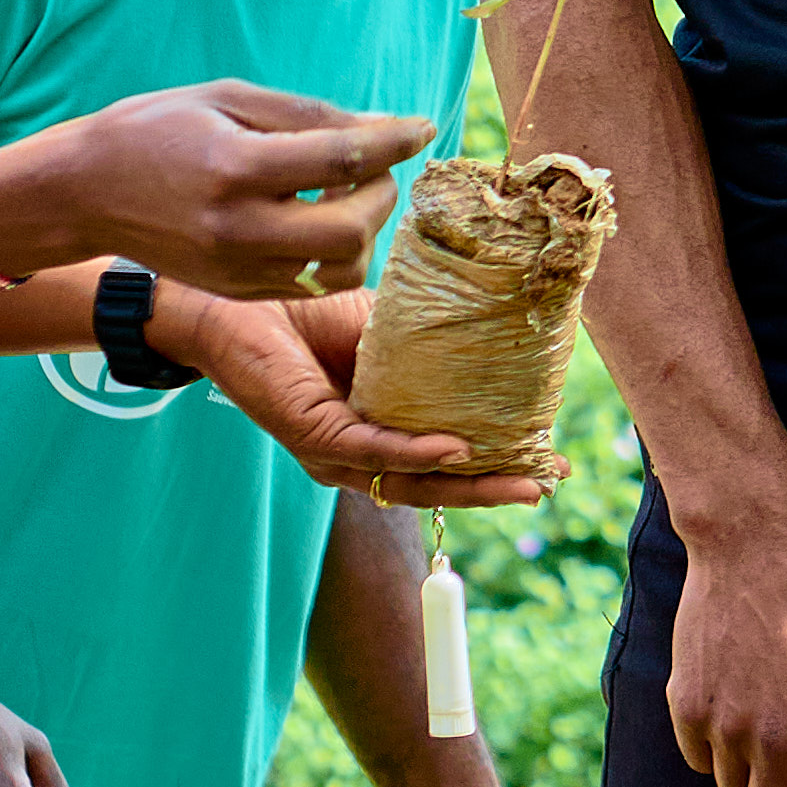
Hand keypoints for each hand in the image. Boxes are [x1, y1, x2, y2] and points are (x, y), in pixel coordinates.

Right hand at [28, 83, 431, 299]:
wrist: (83, 193)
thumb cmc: (158, 129)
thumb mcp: (229, 99)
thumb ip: (307, 115)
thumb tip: (381, 129)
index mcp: (233, 165)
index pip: (340, 156)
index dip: (394, 140)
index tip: (422, 126)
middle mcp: (236, 227)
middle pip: (350, 231)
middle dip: (381, 195)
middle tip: (374, 167)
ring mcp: (236, 268)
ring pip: (339, 270)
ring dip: (363, 233)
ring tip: (347, 195)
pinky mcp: (237, 291)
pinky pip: (311, 284)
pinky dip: (334, 254)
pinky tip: (320, 219)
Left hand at [158, 287, 552, 508]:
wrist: (239, 299)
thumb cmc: (308, 312)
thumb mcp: (385, 327)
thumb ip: (430, 343)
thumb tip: (494, 328)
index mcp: (374, 433)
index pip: (440, 463)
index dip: (494, 467)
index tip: (548, 465)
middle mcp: (353, 454)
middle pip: (433, 485)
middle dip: (495, 487)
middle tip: (547, 483)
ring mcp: (331, 450)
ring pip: (408, 480)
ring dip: (469, 483)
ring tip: (521, 481)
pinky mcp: (310, 432)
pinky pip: (368, 448)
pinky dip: (415, 451)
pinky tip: (454, 448)